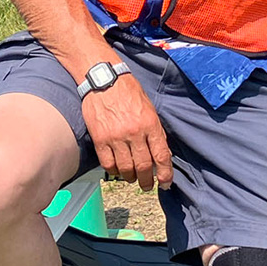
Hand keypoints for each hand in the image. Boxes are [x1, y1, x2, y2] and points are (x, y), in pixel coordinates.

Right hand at [81, 75, 173, 190]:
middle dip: (148, 181)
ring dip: (131, 178)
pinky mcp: (100, 139)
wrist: (104, 80)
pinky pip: (108, 164)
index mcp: (150, 124)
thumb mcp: (149, 108)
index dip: (165, 174)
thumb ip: (155, 131)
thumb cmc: (128, 92)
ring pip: (126, 169)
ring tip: (132, 178)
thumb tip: (160, 154)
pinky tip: (117, 170)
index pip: (161, 156)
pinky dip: (114, 171)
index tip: (166, 183)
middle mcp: (134, 133)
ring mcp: (116, 138)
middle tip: (148, 185)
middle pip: (143, 167)